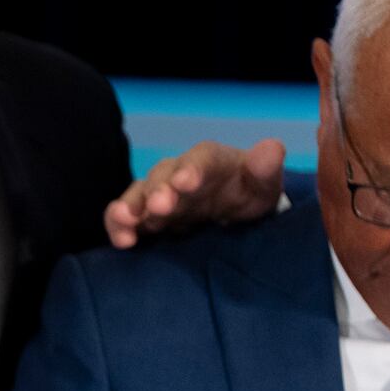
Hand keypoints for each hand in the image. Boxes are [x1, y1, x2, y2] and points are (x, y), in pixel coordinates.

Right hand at [105, 138, 287, 248]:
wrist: (231, 212)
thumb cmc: (247, 193)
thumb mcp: (263, 184)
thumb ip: (266, 168)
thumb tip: (271, 149)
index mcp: (211, 162)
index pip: (202, 159)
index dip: (193, 168)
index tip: (187, 182)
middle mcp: (179, 173)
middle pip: (164, 175)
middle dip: (159, 189)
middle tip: (159, 206)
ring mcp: (158, 194)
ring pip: (139, 193)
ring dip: (131, 206)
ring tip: (126, 221)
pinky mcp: (144, 217)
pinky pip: (124, 217)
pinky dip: (118, 226)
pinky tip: (122, 241)